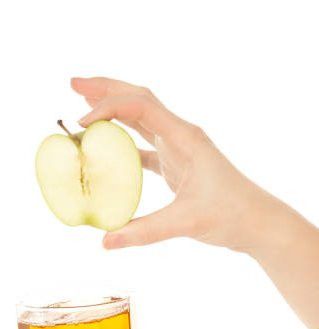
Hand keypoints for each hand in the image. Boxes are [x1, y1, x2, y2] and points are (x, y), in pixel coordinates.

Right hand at [71, 76, 285, 251]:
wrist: (257, 222)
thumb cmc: (232, 215)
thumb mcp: (187, 223)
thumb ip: (145, 232)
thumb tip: (105, 242)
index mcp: (185, 138)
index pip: (141, 108)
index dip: (108, 108)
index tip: (81, 123)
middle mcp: (181, 136)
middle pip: (138, 99)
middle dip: (105, 88)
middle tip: (73, 84)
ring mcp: (179, 149)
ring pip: (141, 118)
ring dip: (113, 110)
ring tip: (83, 106)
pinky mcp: (177, 164)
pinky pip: (145, 146)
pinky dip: (124, 143)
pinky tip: (107, 147)